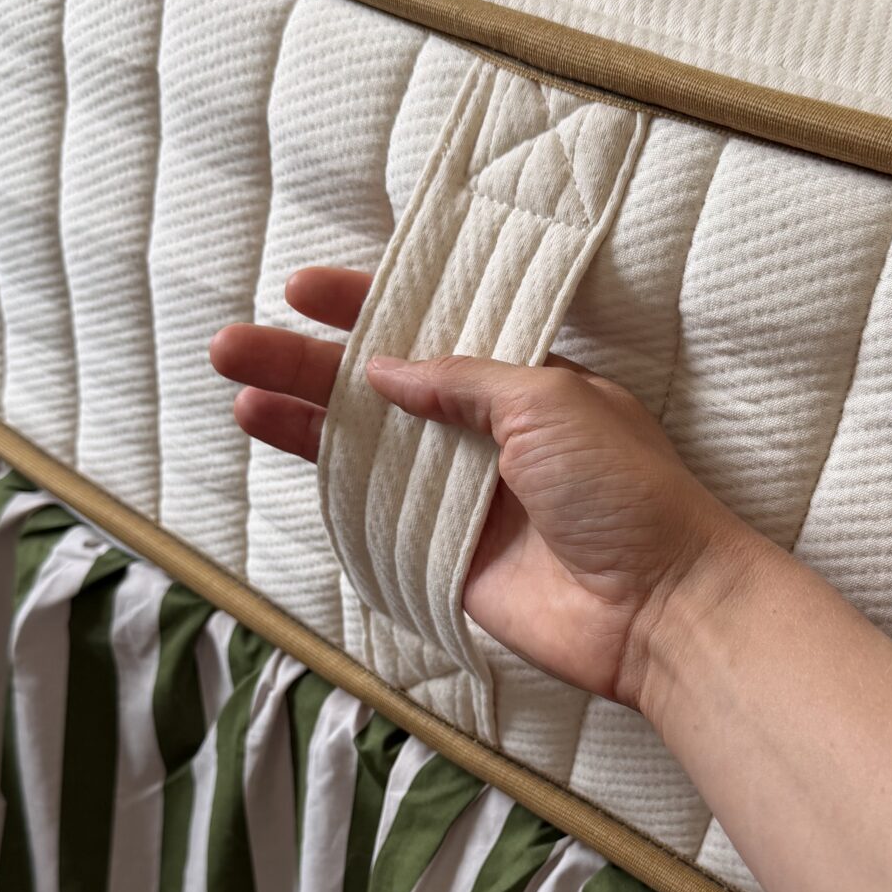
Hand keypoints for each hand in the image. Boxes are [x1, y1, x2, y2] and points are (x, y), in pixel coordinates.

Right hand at [209, 266, 758, 707]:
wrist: (657, 604)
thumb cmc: (626, 489)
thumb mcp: (548, 400)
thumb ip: (461, 380)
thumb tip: (383, 370)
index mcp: (524, 381)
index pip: (432, 329)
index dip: (368, 305)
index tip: (304, 288)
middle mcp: (487, 434)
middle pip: (379, 389)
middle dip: (306, 365)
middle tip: (234, 344)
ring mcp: (463, 498)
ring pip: (366, 450)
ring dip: (302, 423)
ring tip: (237, 396)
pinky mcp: (448, 559)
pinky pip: (378, 518)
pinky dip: (331, 490)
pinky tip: (281, 456)